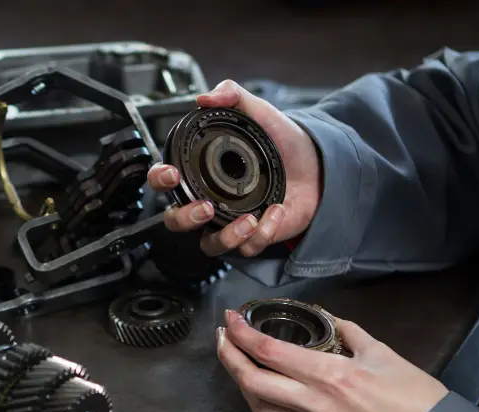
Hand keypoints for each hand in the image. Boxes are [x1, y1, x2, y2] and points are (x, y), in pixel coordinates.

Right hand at [148, 80, 321, 257]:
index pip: (165, 181)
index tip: (171, 173)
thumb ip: (232, 96)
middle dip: (186, 218)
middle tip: (206, 207)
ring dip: (225, 237)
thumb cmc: (282, 143)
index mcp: (201, 173)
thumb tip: (205, 97)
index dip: (160, 179)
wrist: (318, 164)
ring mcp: (230, 222)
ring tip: (248, 221)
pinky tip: (276, 212)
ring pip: (210, 245)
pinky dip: (262, 234)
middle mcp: (209, 201)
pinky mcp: (254, 237)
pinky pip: (248, 248)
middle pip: (176, 222)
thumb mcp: (259, 112)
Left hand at [216, 309, 448, 411]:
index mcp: (330, 375)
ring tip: (235, 358)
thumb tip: (327, 319)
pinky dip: (263, 400)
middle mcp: (314, 404)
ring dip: (240, 382)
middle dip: (228, 357)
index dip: (242, 334)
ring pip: (258, 406)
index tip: (231, 318)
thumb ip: (347, 332)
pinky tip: (262, 384)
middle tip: (222, 337)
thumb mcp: (381, 351)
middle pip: (251, 382)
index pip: (269, 352)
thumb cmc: (414, 394)